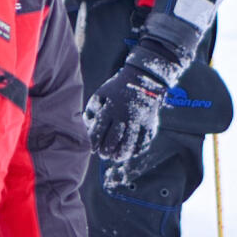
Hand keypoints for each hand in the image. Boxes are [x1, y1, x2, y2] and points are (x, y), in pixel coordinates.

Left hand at [86, 26, 195, 166]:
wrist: (144, 80)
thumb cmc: (118, 89)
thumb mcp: (101, 95)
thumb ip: (91, 111)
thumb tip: (86, 128)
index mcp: (110, 110)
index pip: (98, 133)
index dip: (94, 144)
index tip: (93, 148)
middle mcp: (124, 117)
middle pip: (113, 142)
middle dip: (106, 152)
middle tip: (104, 154)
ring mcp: (138, 122)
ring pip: (128, 146)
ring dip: (121, 155)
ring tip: (116, 157)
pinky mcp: (149, 125)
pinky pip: (143, 143)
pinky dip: (136, 150)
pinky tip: (130, 151)